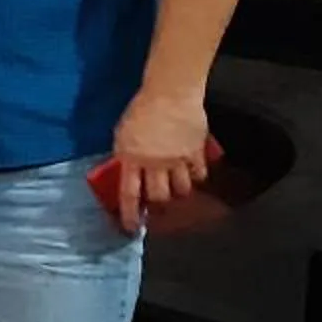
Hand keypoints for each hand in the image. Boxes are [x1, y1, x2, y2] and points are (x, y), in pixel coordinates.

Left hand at [109, 86, 211, 233]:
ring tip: (177, 188)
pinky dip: (197, 177)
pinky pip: (199, 174)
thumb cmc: (141, 109)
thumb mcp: (123, 133)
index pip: (129, 193)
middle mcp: (155, 164)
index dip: (130, 214)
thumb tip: (128, 170)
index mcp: (131, 158)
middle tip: (159, 203)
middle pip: (159, 196)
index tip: (131, 228)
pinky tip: (194, 173)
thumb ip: (126, 154)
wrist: (170, 93)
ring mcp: (177, 160)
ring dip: (178, 192)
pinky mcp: (196, 152)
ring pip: (181, 189)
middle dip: (158, 204)